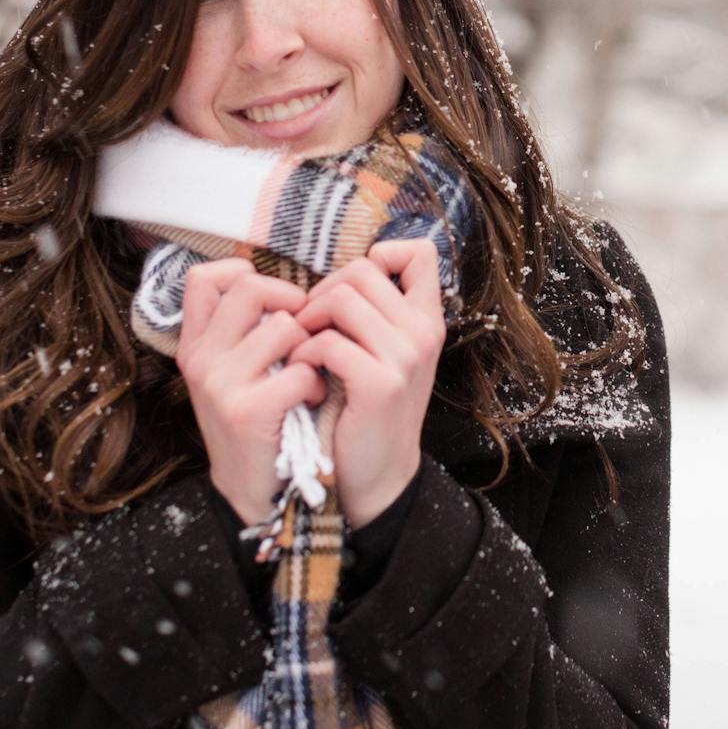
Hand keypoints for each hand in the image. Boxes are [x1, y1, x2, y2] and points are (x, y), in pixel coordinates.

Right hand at [174, 257, 328, 523]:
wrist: (251, 492)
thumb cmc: (256, 424)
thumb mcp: (233, 375)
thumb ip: (244, 333)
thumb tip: (285, 290)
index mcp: (195, 346)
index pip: (203, 278)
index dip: (241, 272)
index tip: (273, 296)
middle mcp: (201, 360)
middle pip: (249, 289)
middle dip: (291, 301)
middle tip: (306, 329)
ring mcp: (220, 384)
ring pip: (284, 327)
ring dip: (311, 347)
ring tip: (309, 372)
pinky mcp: (247, 411)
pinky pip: (300, 370)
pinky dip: (316, 384)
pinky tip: (312, 400)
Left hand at [290, 239, 446, 527]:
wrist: (377, 475)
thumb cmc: (368, 410)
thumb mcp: (386, 355)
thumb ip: (375, 315)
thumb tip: (338, 277)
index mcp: (426, 320)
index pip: (419, 253)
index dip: (380, 255)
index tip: (352, 289)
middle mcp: (423, 331)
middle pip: (361, 270)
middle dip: (323, 292)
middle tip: (308, 326)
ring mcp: (405, 356)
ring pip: (341, 299)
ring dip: (308, 320)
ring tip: (301, 348)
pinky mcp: (380, 383)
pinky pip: (328, 342)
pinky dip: (304, 353)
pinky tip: (302, 373)